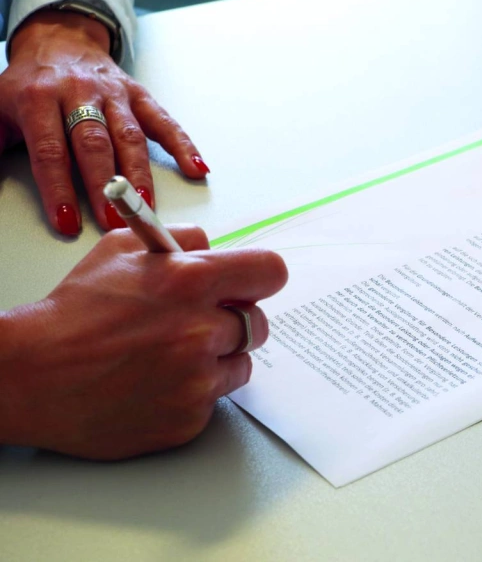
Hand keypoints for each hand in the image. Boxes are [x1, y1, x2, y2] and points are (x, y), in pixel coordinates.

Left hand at [0, 10, 210, 236]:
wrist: (59, 41)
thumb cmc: (29, 84)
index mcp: (39, 97)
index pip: (50, 150)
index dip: (58, 188)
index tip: (67, 221)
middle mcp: (79, 93)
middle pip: (94, 143)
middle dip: (105, 184)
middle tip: (114, 218)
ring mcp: (114, 94)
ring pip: (129, 136)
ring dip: (140, 173)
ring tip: (147, 205)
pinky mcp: (139, 96)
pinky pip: (164, 122)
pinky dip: (183, 145)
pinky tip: (196, 168)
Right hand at [0, 226, 287, 458]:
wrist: (31, 377)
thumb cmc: (71, 315)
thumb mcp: (120, 251)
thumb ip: (180, 241)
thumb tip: (214, 247)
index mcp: (191, 282)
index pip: (271, 272)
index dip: (260, 277)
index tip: (250, 284)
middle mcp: (201, 331)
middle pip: (259, 323)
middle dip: (235, 320)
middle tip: (199, 323)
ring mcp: (198, 380)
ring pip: (241, 364)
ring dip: (218, 358)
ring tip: (171, 355)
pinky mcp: (190, 419)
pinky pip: (215, 399)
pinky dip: (194, 392)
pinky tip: (157, 383)